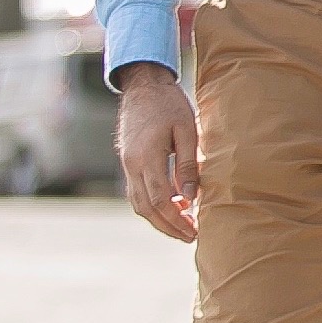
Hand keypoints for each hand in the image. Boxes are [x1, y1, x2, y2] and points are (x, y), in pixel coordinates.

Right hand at [113, 62, 200, 243]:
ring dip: (159, 218)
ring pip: (138, 202)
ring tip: (183, 226)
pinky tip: (172, 205)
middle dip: (168, 226)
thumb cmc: (169, 104)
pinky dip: (152, 205)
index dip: (176, 220)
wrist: (143, 85)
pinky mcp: (128, 162)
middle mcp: (131, 165)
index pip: (159, 200)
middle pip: (146, 207)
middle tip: (191, 237)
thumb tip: (191, 197)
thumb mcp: (187, 130)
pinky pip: (137, 192)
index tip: (194, 231)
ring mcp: (127, 164)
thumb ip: (188, 164)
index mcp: (146, 158)